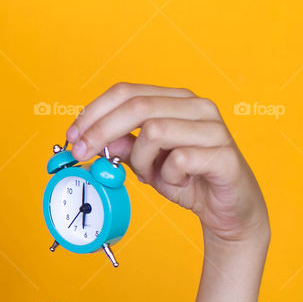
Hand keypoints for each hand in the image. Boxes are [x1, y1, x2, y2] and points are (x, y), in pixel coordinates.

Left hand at [66, 82, 268, 244]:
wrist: (229, 210)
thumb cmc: (187, 178)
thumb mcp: (144, 161)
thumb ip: (122, 144)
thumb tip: (91, 136)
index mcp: (175, 99)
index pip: (125, 92)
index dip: (93, 112)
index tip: (73, 135)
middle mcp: (197, 106)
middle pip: (136, 106)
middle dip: (101, 131)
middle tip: (83, 154)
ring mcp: (214, 128)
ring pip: (155, 131)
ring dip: (141, 160)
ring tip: (151, 174)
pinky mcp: (224, 155)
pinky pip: (180, 159)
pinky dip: (169, 176)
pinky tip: (179, 183)